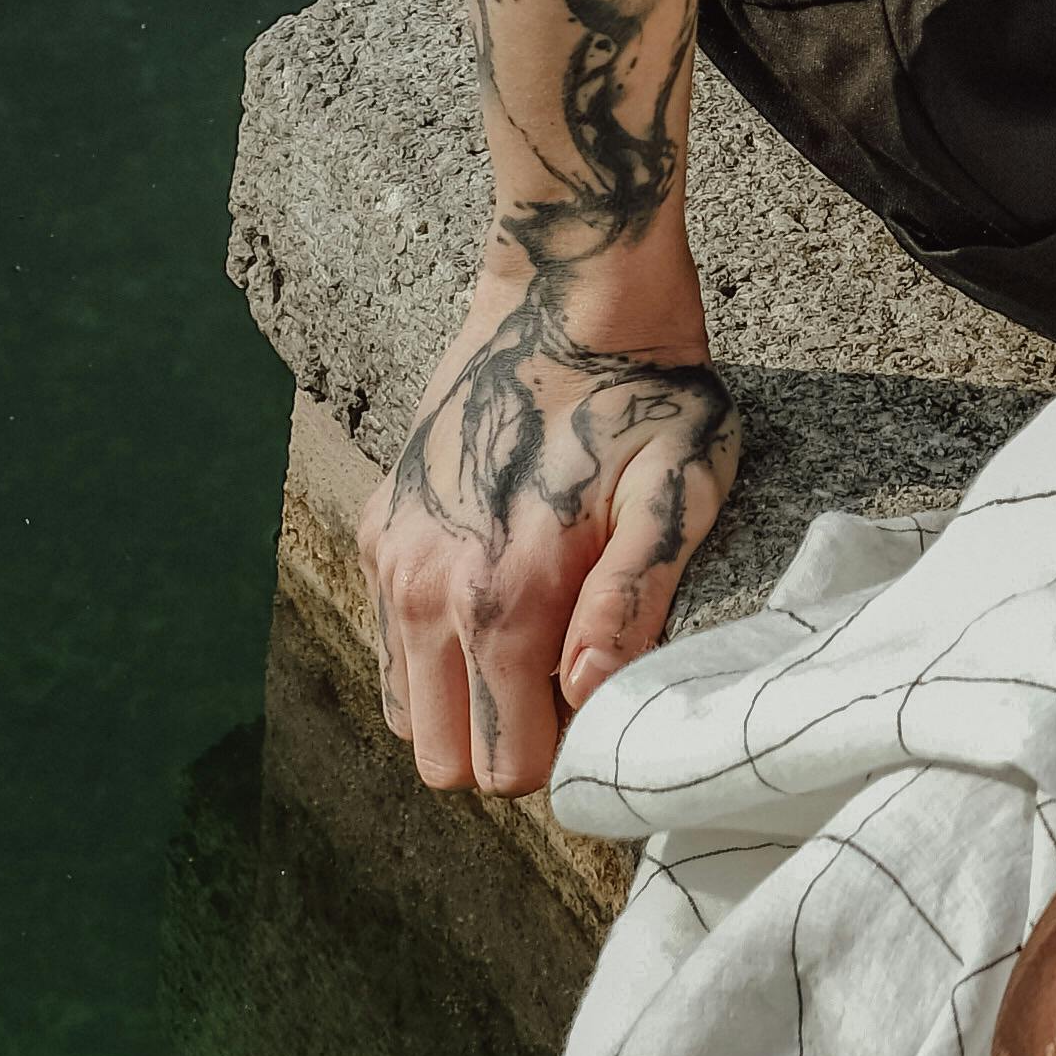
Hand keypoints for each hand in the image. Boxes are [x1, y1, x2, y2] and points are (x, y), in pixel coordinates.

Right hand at [361, 262, 743, 794]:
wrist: (572, 289)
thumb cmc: (647, 397)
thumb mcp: (675, 493)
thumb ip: (633, 600)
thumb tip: (591, 694)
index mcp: (503, 596)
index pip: (507, 766)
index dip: (563, 755)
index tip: (604, 709)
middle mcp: (425, 589)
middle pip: (445, 758)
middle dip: (507, 742)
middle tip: (570, 680)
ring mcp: (392, 556)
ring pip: (408, 707)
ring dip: (465, 699)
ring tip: (535, 639)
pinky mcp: (379, 523)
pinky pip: (385, 640)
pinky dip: (431, 646)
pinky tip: (492, 593)